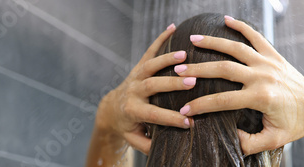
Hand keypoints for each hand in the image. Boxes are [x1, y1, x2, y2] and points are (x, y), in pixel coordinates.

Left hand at [95, 23, 192, 154]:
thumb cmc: (128, 125)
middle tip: (192, 82)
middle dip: (171, 84)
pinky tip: (173, 28)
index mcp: (132, 110)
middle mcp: (133, 91)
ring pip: (150, 65)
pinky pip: (149, 50)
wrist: (111, 108)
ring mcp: (135, 76)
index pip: (153, 115)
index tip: (190, 122)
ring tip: (185, 54)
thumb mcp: (135, 138)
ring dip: (167, 59)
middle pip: (152, 86)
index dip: (171, 119)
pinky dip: (160, 38)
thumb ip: (148, 144)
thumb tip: (167, 147)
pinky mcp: (139, 66)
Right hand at [176, 16, 303, 154]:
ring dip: (213, 43)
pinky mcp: (274, 55)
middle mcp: (263, 76)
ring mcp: (269, 63)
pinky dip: (241, 26)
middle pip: (224, 69)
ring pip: (236, 48)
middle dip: (198, 71)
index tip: (184, 110)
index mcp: (261, 97)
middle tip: (178, 70)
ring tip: (192, 40)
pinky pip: (256, 37)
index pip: (223, 101)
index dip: (201, 106)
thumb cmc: (294, 125)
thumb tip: (227, 136)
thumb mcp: (272, 140)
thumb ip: (248, 143)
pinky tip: (225, 19)